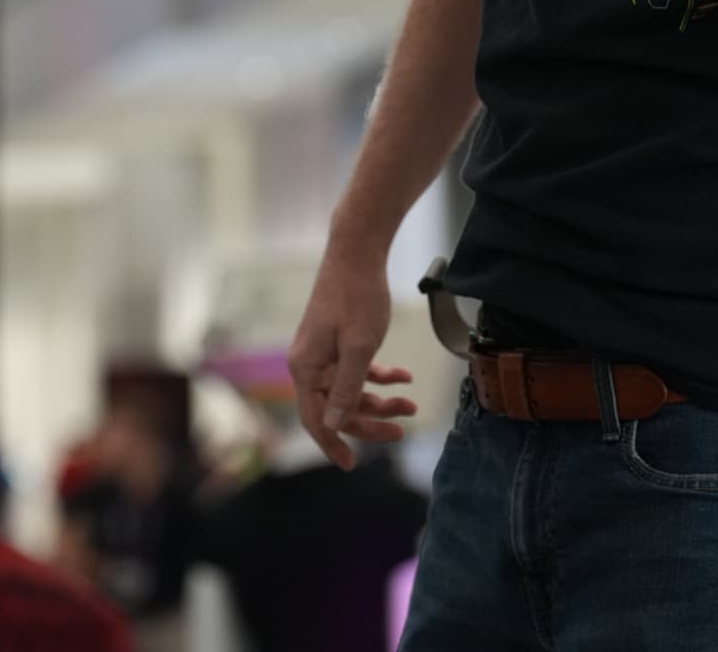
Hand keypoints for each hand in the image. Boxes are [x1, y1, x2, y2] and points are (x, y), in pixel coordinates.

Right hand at [287, 248, 418, 468]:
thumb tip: (331, 425)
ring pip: (351, 390)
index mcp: (306, 368)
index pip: (314, 419)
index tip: (351, 465)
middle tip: (402, 430)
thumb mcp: (360, 347)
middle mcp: (310, 363)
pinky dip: (381, 376)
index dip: (332, 444)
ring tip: (412, 405)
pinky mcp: (339, 341)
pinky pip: (358, 370)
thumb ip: (347, 388)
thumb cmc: (357, 297)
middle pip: (337, 407)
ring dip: (381, 400)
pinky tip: (404, 378)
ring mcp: (324, 352)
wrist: (358, 252)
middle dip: (370, 421)